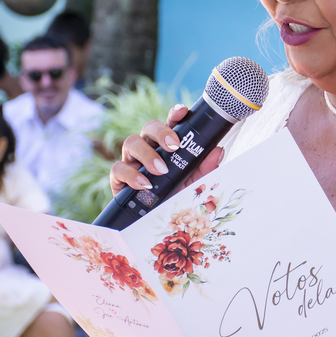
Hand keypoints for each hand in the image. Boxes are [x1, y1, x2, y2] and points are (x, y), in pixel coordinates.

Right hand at [109, 105, 224, 195]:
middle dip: (161, 132)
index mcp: (167, 147)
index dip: (175, 114)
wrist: (157, 224)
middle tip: (174, 146)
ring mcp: (132, 162)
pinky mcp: (119, 178)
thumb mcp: (195, 185)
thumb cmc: (176, 198)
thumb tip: (218, 151)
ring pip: (131, 142)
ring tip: (160, 170)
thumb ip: (206, 168)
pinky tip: (143, 184)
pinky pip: (118, 168)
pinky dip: (131, 174)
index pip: (170, 124)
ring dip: (147, 154)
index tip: (182, 111)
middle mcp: (148, 149)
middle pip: (149, 127)